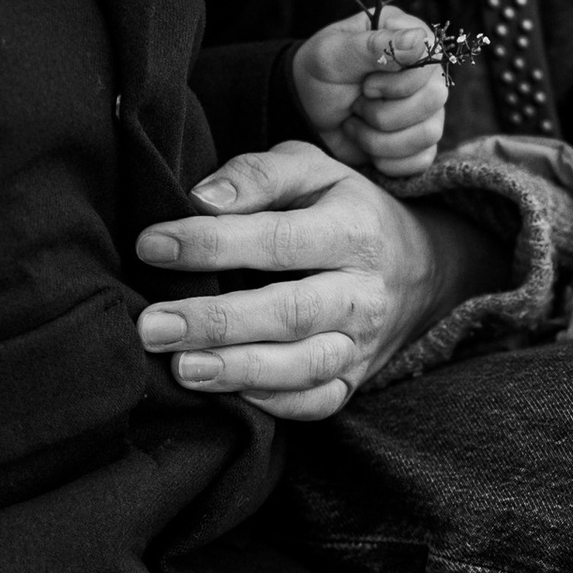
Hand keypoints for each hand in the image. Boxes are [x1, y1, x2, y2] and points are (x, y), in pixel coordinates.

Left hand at [136, 143, 509, 421]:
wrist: (421, 266)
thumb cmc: (343, 208)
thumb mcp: (312, 170)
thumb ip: (258, 175)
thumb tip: (199, 197)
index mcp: (352, 230)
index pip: (278, 240)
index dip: (212, 244)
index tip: (150, 245)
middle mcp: (362, 292)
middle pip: (290, 312)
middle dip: (216, 322)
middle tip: (150, 326)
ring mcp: (362, 342)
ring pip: (305, 365)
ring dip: (239, 370)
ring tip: (181, 368)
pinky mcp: (355, 378)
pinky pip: (318, 401)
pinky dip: (275, 403)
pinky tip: (227, 394)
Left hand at [292, 11, 447, 183]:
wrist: (305, 113)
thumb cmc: (319, 74)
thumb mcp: (333, 53)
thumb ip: (374, 45)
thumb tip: (419, 40)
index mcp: (410, 38)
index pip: (432, 62)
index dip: (397, 83)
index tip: (365, 84)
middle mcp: (426, 73)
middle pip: (433, 100)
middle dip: (383, 113)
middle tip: (357, 103)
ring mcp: (427, 108)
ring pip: (428, 133)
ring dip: (380, 138)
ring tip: (356, 123)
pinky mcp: (419, 140)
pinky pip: (422, 159)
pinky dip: (387, 160)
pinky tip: (366, 144)